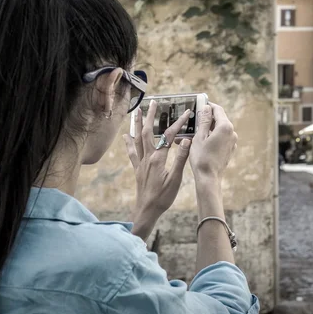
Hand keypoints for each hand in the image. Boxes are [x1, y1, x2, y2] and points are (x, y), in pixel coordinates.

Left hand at [123, 101, 191, 239]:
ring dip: (137, 124)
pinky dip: (128, 142)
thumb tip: (186, 140)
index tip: (186, 113)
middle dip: (151, 116)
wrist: (147, 210)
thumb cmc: (163, 197)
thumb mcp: (176, 179)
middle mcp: (147, 157)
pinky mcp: (137, 169)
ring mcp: (141, 163)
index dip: (178, 123)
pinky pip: (131, 152)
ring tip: (137, 111)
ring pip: (137, 139)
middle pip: (147, 132)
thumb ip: (180, 158)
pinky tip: (126, 135)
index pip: (169, 136)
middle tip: (153, 102)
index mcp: (158, 159)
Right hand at [189, 103, 237, 181]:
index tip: (199, 104)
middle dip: (205, 119)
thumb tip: (206, 107)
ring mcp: (232, 142)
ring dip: (206, 129)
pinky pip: (220, 139)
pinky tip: (199, 142)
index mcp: (225, 127)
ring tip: (191, 133)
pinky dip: (210, 137)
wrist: (209, 178)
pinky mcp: (230, 149)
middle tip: (193, 120)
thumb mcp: (199, 136)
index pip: (217, 109)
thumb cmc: (202, 157)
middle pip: (219, 119)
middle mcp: (232, 133)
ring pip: (218, 130)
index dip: (208, 106)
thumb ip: (204, 120)